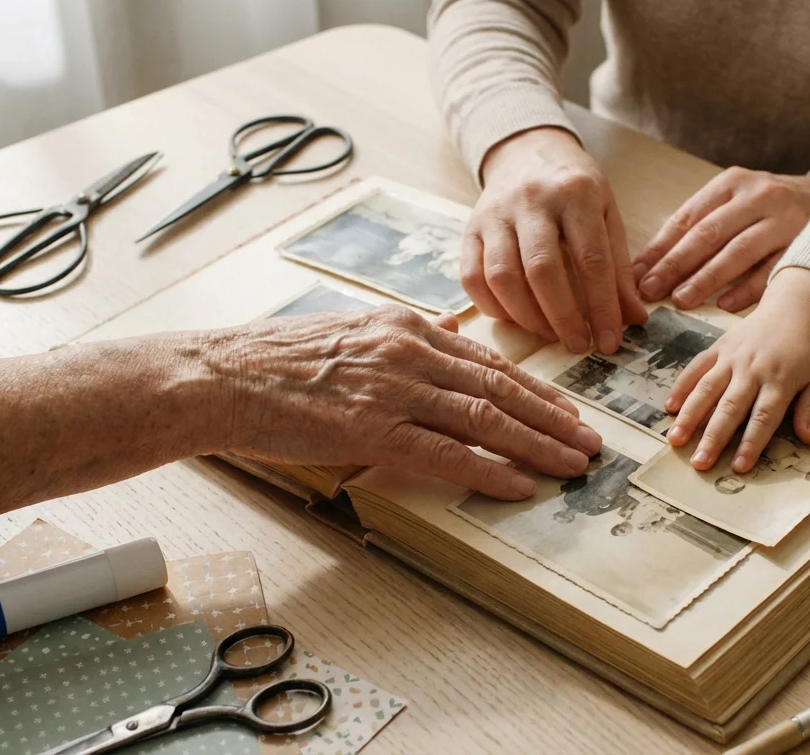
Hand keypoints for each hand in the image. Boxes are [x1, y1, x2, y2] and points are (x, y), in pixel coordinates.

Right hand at [214, 306, 602, 499]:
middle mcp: (407, 351)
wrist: (220, 376)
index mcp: (404, 325)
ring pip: (484, 419)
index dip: (533, 389)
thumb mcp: (348, 330)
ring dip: (538, 444)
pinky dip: (490, 470)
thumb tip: (448, 337)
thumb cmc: (274, 360)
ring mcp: (391, 389)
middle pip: (499, 387)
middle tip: (589, 440)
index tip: (564, 409)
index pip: (485, 360)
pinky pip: (446, 453)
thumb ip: (401, 338)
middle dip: (553, 417)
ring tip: (573, 464)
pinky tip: (521, 483)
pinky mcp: (371, 429)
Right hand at [465, 127, 648, 353]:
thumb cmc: (574, 190)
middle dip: (562, 317)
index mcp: (576, 194)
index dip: (602, 308)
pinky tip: (516, 319)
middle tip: (578, 344)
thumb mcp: (607, 215)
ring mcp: (495, 214)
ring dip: (526, 317)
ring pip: (501, 276)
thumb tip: (634, 319)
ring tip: (549, 334)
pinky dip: (492, 307)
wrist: (527, 151)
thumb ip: (619, 267)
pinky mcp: (469, 229)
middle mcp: (531, 201)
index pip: (591, 260)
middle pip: (542, 269)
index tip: (611, 342)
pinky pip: (471, 277)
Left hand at [633, 168, 809, 311]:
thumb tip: (647, 264)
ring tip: (682, 300)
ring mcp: (784, 219)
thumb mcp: (732, 202)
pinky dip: (748, 288)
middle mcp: (758, 196)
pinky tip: (726, 305)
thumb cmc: (765, 207)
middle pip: (709, 233)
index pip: (687, 218)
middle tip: (652, 290)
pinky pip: (772, 270)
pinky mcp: (805, 242)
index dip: (660, 248)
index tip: (636, 274)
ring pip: (739, 251)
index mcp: (731, 183)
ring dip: (707, 278)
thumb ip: (696, 226)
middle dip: (676, 264)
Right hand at [664, 268, 809, 470]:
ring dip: (689, 415)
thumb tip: (809, 441)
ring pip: (707, 389)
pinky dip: (681, 386)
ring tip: (675, 439)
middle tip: (699, 463)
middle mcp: (752, 369)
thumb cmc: (809, 348)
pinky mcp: (719, 347)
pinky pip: (696, 367)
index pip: (764, 417)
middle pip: (730, 408)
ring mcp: (732, 357)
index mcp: (780, 379)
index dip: (751, 443)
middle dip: (713, 437)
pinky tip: (669, 407)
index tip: (738, 467)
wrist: (795, 306)